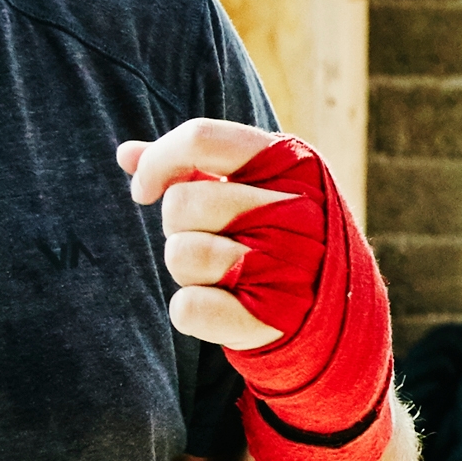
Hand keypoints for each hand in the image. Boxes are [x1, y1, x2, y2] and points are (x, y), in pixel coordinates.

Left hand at [120, 121, 393, 460]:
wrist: (337, 316)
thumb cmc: (280, 237)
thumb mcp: (253, 188)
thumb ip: (193, 167)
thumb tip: (124, 154)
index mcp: (293, 163)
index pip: (202, 139)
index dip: (159, 162)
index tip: (144, 190)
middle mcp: (298, 210)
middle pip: (182, 202)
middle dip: (178, 225)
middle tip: (209, 239)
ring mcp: (290, 266)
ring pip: (181, 255)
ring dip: (187, 269)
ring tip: (222, 274)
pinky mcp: (274, 320)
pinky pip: (187, 310)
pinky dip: (193, 311)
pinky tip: (224, 307)